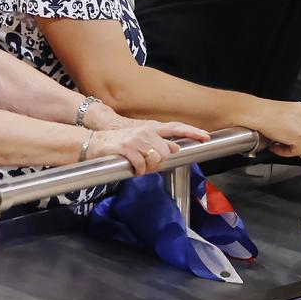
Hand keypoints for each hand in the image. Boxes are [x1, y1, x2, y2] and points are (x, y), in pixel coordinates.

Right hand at [90, 121, 209, 175]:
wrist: (94, 142)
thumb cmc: (119, 143)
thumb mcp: (141, 139)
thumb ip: (158, 143)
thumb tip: (174, 149)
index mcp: (151, 128)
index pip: (176, 128)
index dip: (192, 132)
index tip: (206, 136)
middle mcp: (146, 131)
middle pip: (167, 151)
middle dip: (160, 163)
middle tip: (149, 166)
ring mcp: (137, 139)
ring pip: (155, 159)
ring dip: (148, 168)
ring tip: (139, 167)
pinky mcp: (127, 148)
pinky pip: (141, 165)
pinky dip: (138, 171)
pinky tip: (133, 170)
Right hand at [261, 101, 300, 158]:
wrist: (259, 113)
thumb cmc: (264, 112)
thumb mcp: (281, 116)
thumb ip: (290, 125)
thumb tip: (291, 137)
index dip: (295, 136)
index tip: (286, 139)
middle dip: (295, 144)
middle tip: (283, 146)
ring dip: (289, 148)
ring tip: (276, 146)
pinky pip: (296, 150)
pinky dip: (286, 152)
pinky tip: (275, 147)